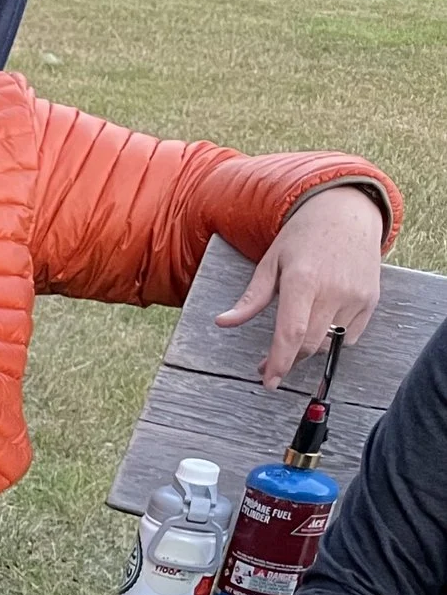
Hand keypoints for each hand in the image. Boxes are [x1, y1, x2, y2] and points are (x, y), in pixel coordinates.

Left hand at [216, 187, 385, 387]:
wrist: (348, 213)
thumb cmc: (303, 237)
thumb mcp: (270, 262)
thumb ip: (251, 298)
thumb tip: (223, 322)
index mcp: (303, 281)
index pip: (290, 333)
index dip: (279, 362)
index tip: (268, 381)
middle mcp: (333, 290)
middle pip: (309, 344)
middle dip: (287, 360)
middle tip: (268, 364)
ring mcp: (357, 296)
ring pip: (329, 343)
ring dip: (308, 349)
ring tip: (293, 339)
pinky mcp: (371, 300)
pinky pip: (349, 336)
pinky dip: (331, 339)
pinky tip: (319, 324)